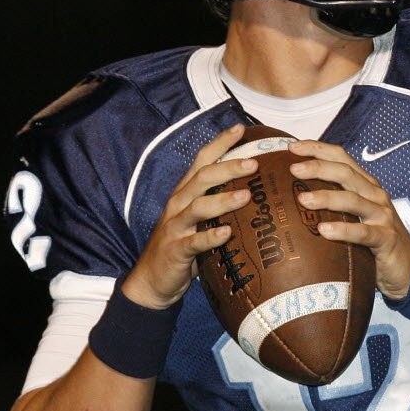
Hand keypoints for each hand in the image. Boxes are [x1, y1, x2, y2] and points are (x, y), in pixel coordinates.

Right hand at [123, 124, 257, 308]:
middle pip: (202, 178)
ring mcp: (175, 227)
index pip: (202, 161)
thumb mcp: (199, 221)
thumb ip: (219, 206)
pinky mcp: (175, 250)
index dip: (220, 143)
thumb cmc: (183, 248)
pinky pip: (194, 241)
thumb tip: (256, 192)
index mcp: (185, 193)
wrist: (153, 281)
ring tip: (246, 196)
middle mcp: (178, 204)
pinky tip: (226, 234)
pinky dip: (210, 237)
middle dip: (228, 167)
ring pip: (198, 206)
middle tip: (254, 163)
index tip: (241, 128)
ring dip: (223, 200)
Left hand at [288, 140, 409, 299]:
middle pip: (346, 173)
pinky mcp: (386, 239)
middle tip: (293, 169)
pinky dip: (343, 230)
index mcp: (366, 185)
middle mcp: (374, 195)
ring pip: (353, 200)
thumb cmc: (374, 239)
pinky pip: (362, 233)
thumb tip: (292, 196)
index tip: (292, 147)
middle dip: (318, 167)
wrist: (409, 266)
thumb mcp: (354, 216)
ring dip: (326, 197)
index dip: (318, 149)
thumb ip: (333, 203)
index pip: (342, 158)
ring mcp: (382, 216)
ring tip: (302, 199)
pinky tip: (323, 231)